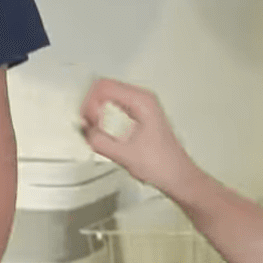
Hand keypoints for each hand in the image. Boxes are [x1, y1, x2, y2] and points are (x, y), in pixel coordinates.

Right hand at [80, 78, 197, 192]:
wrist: (177, 175)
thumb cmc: (161, 165)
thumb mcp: (124, 155)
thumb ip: (100, 141)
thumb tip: (85, 130)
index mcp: (142, 101)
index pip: (104, 86)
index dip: (90, 105)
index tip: (91, 123)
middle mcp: (143, 98)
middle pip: (104, 87)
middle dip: (91, 107)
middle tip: (90, 127)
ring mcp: (142, 105)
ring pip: (108, 94)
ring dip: (96, 111)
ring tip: (96, 130)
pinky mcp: (139, 113)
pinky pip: (114, 104)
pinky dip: (104, 114)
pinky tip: (104, 131)